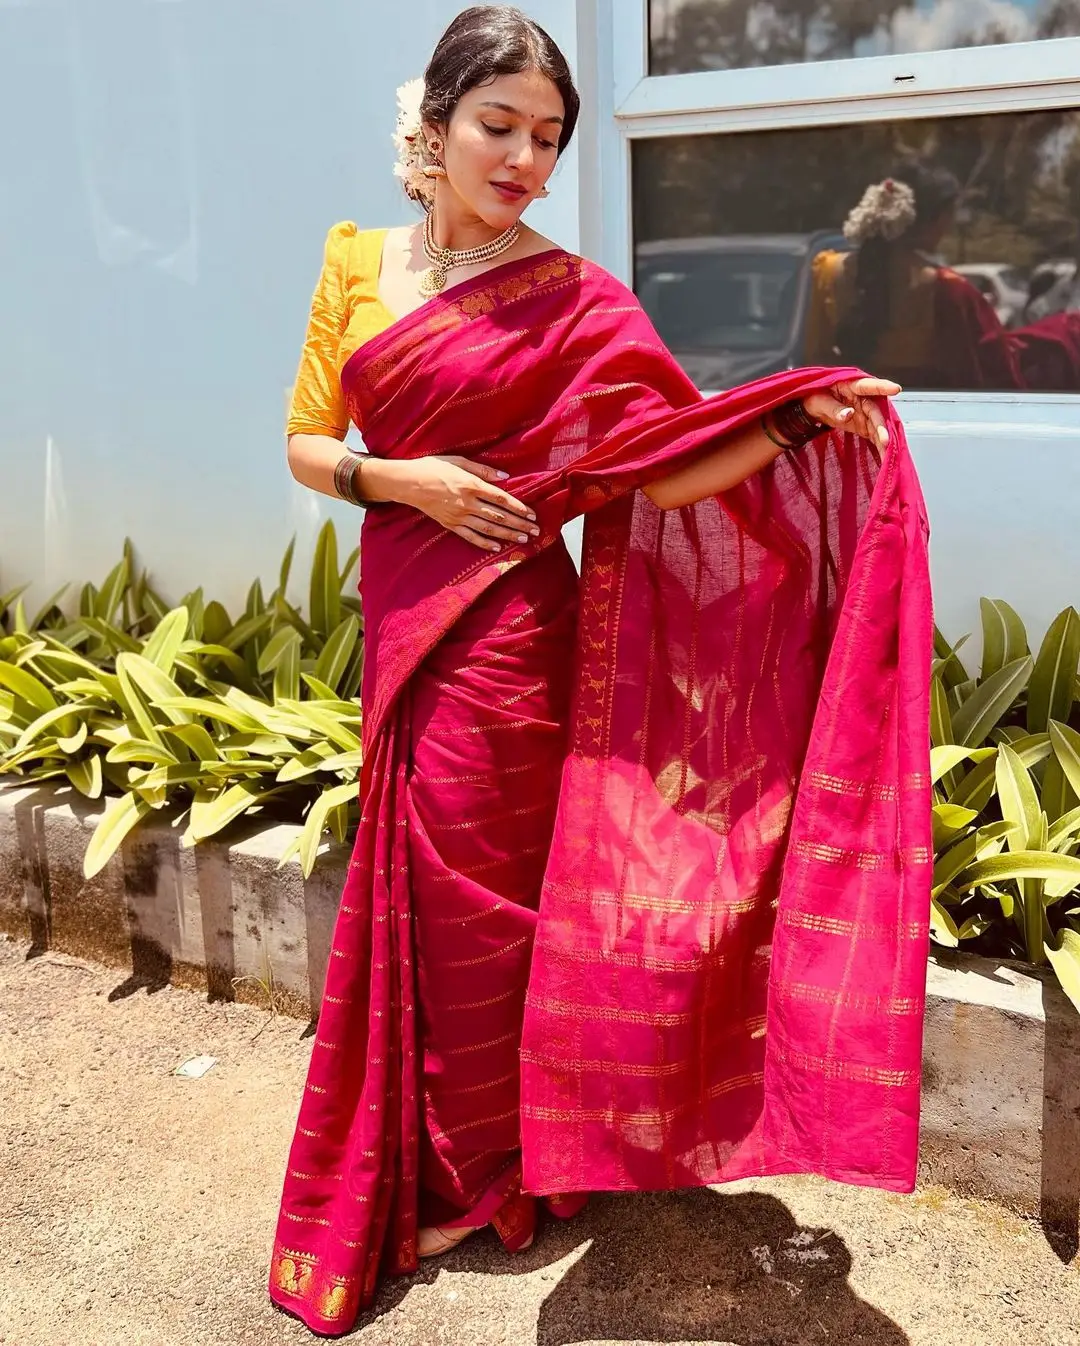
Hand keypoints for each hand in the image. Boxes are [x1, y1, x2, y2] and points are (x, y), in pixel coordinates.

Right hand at [400, 456, 539, 551]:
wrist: (408, 483)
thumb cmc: (433, 467)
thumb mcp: (458, 461)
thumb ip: (483, 469)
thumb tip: (505, 477)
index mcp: (471, 484)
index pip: (501, 498)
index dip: (518, 507)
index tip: (532, 514)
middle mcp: (467, 502)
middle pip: (499, 515)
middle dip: (519, 524)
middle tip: (535, 530)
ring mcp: (458, 516)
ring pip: (488, 528)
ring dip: (507, 534)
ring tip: (523, 539)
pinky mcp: (450, 524)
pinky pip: (470, 536)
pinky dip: (484, 543)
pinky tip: (497, 548)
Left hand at [803, 376, 902, 448]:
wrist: (813, 409)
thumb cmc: (816, 398)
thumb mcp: (820, 402)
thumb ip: (835, 408)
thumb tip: (849, 414)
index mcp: (851, 386)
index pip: (868, 386)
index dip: (882, 387)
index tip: (895, 389)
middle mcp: (863, 399)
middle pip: (875, 411)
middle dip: (882, 426)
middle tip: (886, 440)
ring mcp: (865, 413)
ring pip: (877, 425)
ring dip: (884, 440)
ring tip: (888, 454)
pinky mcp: (864, 425)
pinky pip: (874, 435)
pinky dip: (879, 446)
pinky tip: (885, 456)